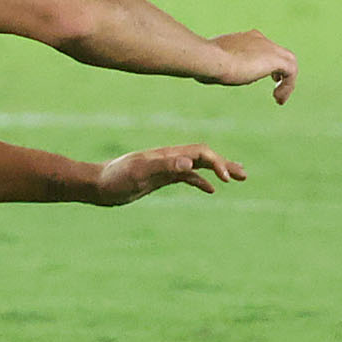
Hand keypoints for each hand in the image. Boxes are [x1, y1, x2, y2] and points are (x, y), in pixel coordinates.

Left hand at [94, 144, 244, 206]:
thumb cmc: (115, 178)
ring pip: (197, 166)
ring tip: (235, 179)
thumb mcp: (139, 173)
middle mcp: (168, 158)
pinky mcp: (159, 178)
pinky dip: (200, 181)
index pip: (199, 152)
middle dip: (224, 163)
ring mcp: (164, 168)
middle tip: (244, 175)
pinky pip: (185, 177)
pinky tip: (210, 190)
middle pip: (203, 156)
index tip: (225, 179)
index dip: (216, 162)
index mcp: (166, 155)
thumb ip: (163, 167)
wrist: (97, 185)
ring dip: (216, 171)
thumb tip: (190, 163)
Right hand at [201, 30, 296, 103]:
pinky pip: (291, 73)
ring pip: (288, 62)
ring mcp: (268, 47)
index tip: (254, 75)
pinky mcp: (275, 59)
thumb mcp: (209, 65)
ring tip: (278, 97)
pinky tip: (278, 99)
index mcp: (241, 38)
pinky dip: (288, 86)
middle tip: (275, 84)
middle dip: (276, 69)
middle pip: (276, 53)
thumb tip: (206, 75)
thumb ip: (213, 67)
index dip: (260, 62)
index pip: (258, 48)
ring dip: (285, 80)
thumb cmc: (204, 64)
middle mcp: (257, 38)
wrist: (210, 59)